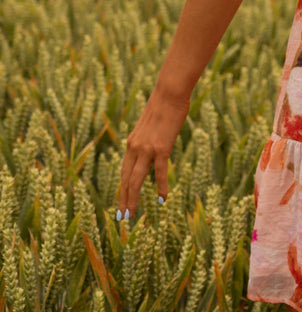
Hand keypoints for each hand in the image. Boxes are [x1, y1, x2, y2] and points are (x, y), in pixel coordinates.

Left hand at [116, 83, 190, 219]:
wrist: (169, 93)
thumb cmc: (164, 106)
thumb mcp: (151, 126)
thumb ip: (148, 140)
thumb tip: (152, 149)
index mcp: (131, 143)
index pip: (124, 172)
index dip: (123, 189)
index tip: (122, 204)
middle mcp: (135, 148)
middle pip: (126, 179)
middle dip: (124, 200)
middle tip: (122, 218)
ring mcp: (147, 149)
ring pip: (136, 179)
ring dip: (133, 199)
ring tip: (131, 215)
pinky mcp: (161, 147)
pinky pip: (159, 172)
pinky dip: (160, 187)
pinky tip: (162, 199)